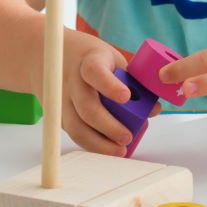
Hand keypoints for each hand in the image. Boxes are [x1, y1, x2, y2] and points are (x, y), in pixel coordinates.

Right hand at [61, 32, 160, 155]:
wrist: (51, 56)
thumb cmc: (91, 58)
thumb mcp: (112, 59)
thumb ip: (133, 82)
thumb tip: (154, 110)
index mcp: (89, 61)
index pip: (95, 72)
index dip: (109, 85)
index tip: (126, 97)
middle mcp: (72, 81)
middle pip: (86, 106)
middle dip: (108, 125)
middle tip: (127, 137)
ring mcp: (62, 100)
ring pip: (76, 126)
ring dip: (99, 143)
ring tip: (120, 150)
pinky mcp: (59, 116)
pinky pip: (74, 134)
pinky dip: (91, 145)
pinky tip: (107, 150)